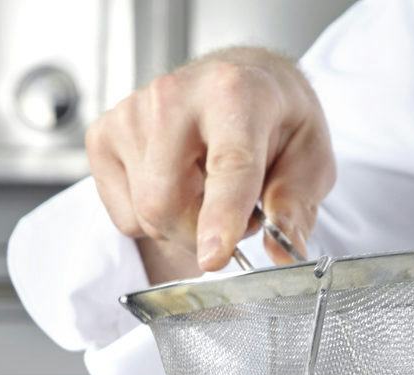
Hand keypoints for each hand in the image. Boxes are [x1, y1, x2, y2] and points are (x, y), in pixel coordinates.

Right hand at [85, 47, 333, 279]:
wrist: (238, 78)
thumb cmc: (273, 119)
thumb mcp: (309, 157)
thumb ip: (295, 205)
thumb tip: (282, 251)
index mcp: (235, 93)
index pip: (226, 164)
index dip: (220, 217)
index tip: (214, 257)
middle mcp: (173, 96)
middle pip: (165, 202)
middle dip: (200, 235)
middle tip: (234, 222)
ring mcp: (130, 114)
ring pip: (145, 214)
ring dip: (182, 227)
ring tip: (207, 193)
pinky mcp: (103, 136)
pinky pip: (126, 216)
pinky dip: (153, 219)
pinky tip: (176, 185)